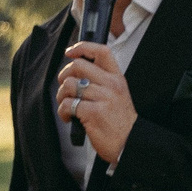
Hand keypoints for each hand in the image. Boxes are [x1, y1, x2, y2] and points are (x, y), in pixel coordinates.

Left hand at [57, 41, 137, 164]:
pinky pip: (67, 104)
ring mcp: (103, 98)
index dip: (83, 47)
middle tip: (65, 88)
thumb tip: (76, 73)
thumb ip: (102, 82)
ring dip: (61, 96)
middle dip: (63, 76)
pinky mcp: (93, 113)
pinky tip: (70, 118)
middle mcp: (111, 85)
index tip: (70, 52)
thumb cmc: (120, 122)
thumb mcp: (118, 96)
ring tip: (67, 106)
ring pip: (69, 85)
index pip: (102, 52)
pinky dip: (63, 112)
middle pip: (78, 66)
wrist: (130, 144)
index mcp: (117, 79)